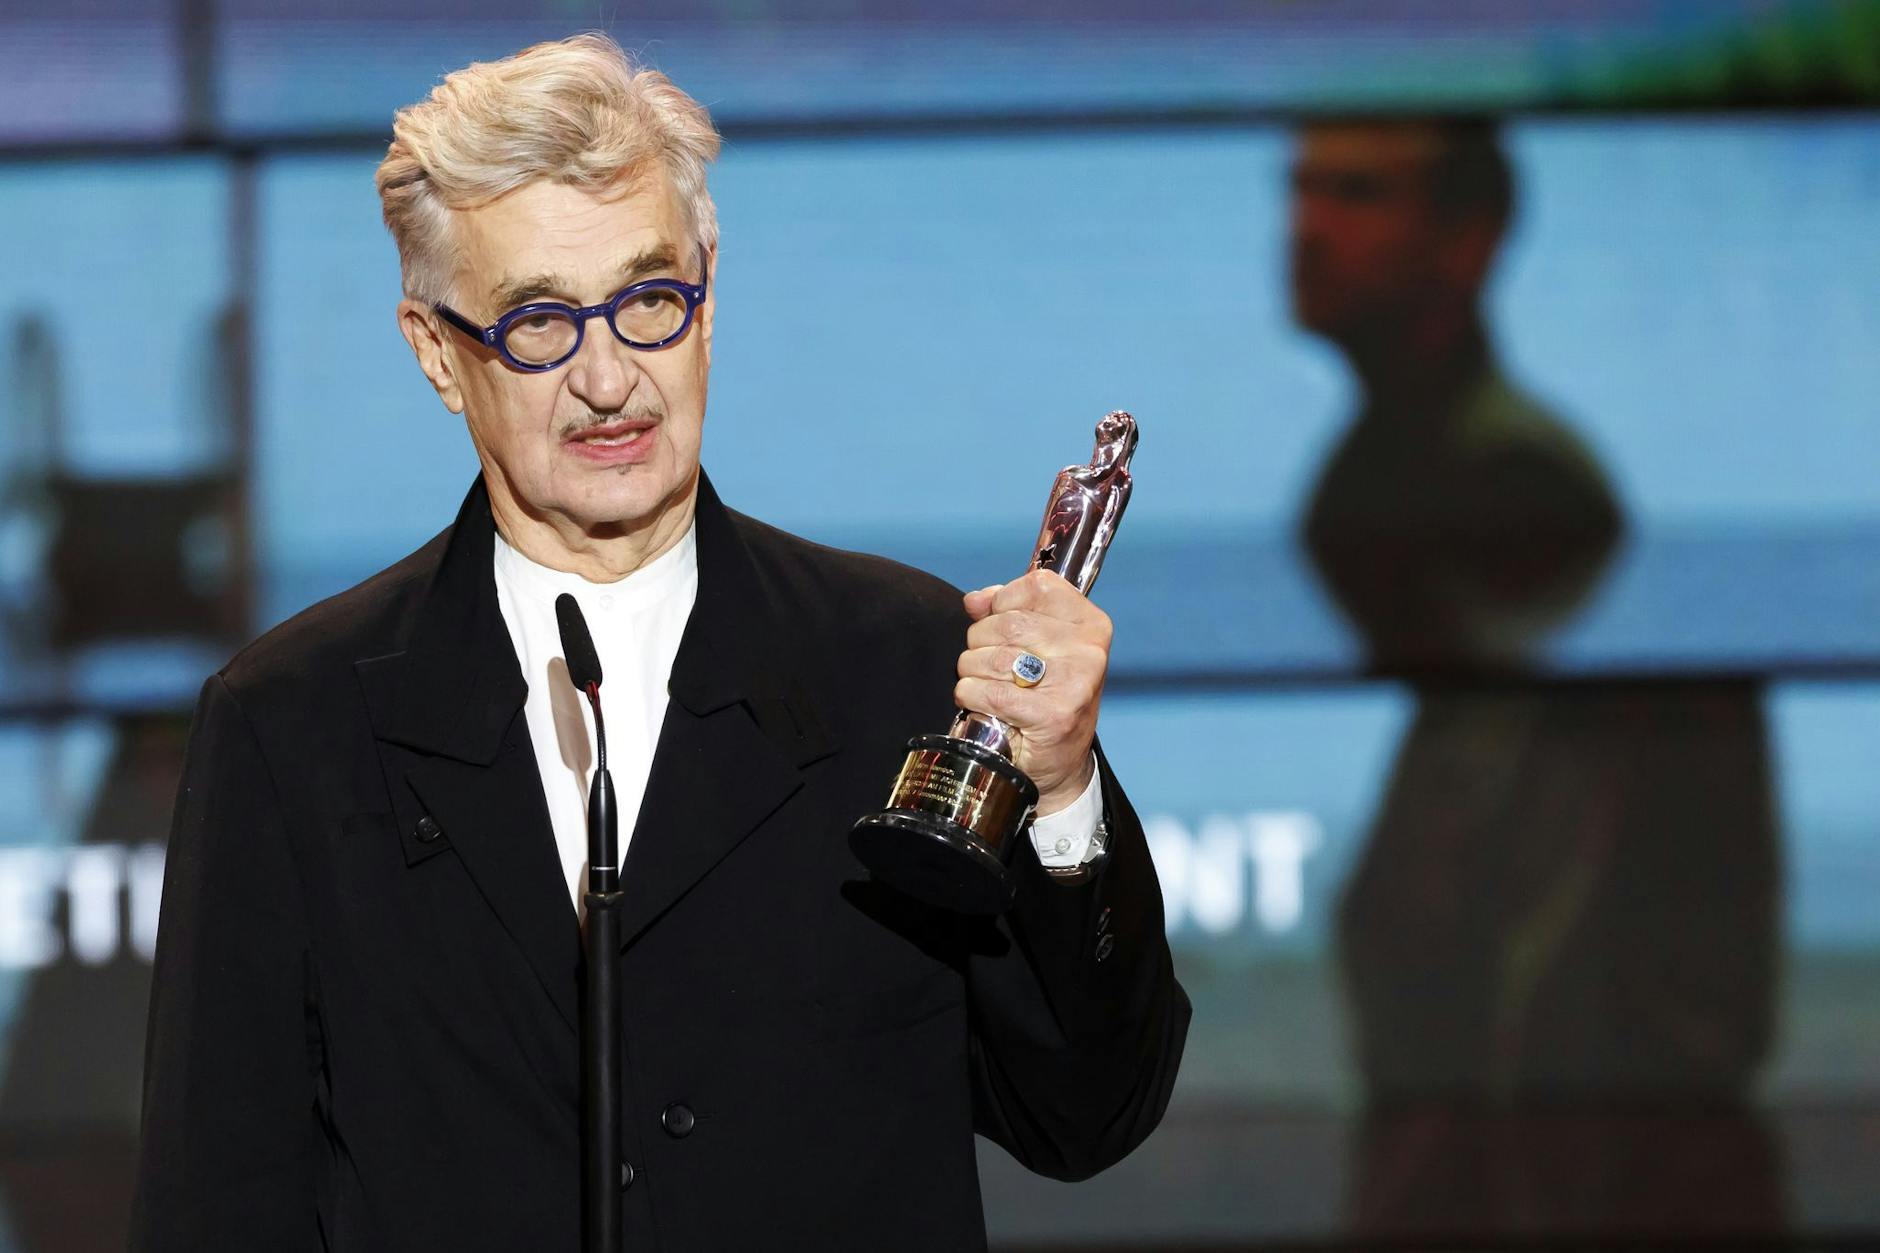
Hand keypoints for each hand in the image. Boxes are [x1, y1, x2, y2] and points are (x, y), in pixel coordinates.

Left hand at [955, 569, 1110, 815]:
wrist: (1060, 764)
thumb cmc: (1046, 699)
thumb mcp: (1038, 646)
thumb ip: (1007, 612)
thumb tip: (975, 600)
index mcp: (1091, 625)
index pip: (1035, 586)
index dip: (1003, 602)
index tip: (999, 624)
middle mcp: (1088, 651)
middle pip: (1005, 623)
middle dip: (979, 644)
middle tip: (988, 667)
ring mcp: (1073, 683)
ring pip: (990, 657)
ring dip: (972, 673)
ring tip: (987, 688)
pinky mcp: (1052, 715)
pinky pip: (987, 692)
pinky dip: (972, 697)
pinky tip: (982, 706)